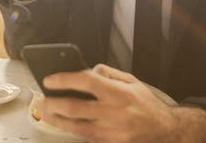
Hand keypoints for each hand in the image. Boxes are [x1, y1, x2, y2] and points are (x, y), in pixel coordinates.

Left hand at [39, 64, 178, 141]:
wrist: (164, 131)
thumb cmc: (147, 104)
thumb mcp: (132, 81)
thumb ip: (109, 73)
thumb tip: (89, 70)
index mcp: (119, 93)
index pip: (86, 82)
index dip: (65, 80)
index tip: (50, 79)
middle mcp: (114, 113)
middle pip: (75, 108)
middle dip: (53, 103)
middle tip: (40, 99)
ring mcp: (111, 132)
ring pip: (76, 127)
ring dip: (56, 120)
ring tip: (44, 112)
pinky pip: (85, 137)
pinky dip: (72, 130)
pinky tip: (62, 123)